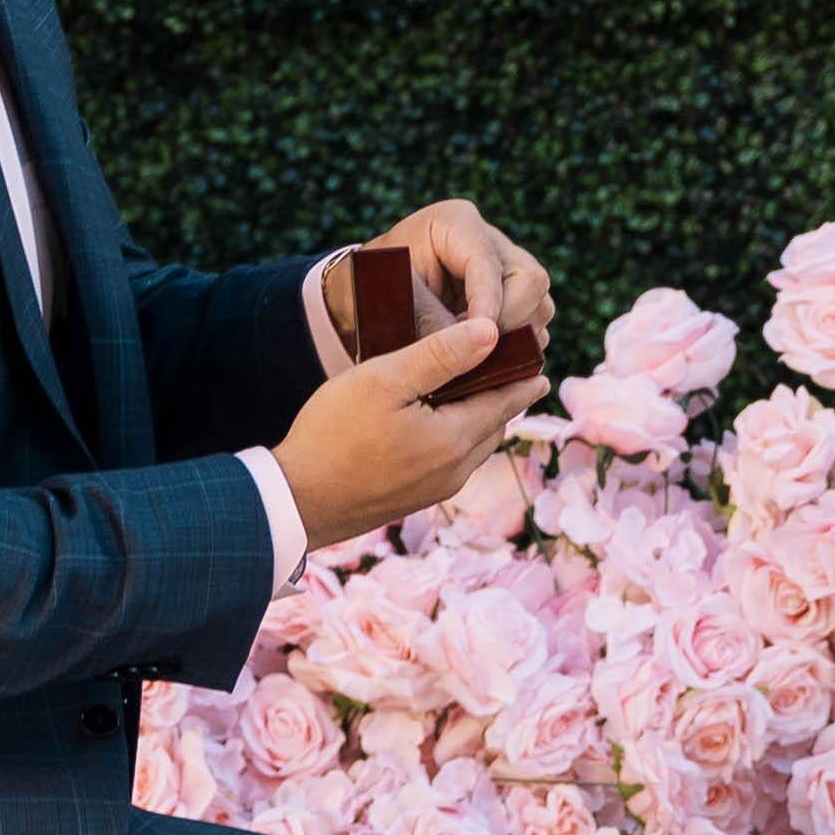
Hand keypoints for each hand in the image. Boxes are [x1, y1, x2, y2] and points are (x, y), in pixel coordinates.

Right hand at [278, 303, 537, 552]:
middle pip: (492, 425)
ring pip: (472, 446)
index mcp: (454, 440)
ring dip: (479, 418)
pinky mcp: (411, 499)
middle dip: (503, 397)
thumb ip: (440, 355)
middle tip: (513, 370)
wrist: (295, 502)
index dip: (522, 377)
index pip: (505, 401)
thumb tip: (490, 332)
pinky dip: (456, 436)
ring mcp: (433, 490)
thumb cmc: (334, 435)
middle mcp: (453, 471)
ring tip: (479, 391)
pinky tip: (438, 423)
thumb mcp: (385, 381)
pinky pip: (450, 462)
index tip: (539, 361)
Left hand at [352, 194, 548, 371]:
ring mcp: (506, 265)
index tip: (482, 340)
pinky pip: (535, 321)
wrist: (370, 294)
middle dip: (510, 322)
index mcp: (455, 222)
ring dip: (516, 337)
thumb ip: (434, 324)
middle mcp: (489, 238)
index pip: (487, 264)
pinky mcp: (513, 294)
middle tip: (476, 352)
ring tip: (476, 356)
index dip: (488, 305)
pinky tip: (485, 358)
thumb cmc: (375, 291)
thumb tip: (476, 350)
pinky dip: (517, 345)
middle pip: (530, 279)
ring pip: (539, 302)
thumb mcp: (395, 303)